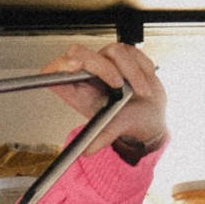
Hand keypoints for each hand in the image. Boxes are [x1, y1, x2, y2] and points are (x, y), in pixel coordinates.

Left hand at [46, 41, 166, 158]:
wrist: (149, 114)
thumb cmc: (124, 119)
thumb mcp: (111, 131)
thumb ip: (99, 139)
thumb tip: (86, 151)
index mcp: (77, 89)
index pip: (55, 71)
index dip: (60, 65)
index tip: (76, 67)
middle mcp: (87, 71)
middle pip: (79, 52)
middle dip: (102, 67)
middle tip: (118, 84)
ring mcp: (104, 59)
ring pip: (112, 52)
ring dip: (131, 73)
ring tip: (140, 91)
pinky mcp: (123, 53)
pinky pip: (131, 52)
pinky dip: (142, 69)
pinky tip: (144, 82)